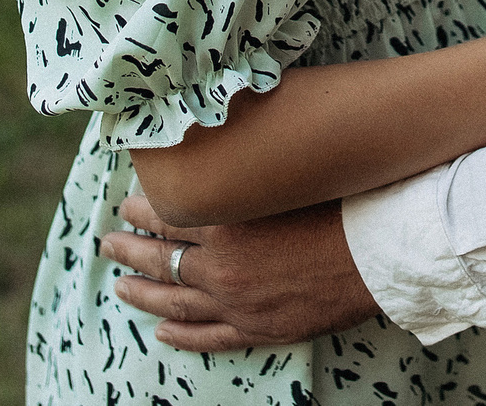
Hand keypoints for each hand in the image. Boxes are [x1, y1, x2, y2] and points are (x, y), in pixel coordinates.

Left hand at [102, 196, 376, 351]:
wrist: (378, 254)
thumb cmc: (340, 204)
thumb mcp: (287, 177)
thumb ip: (251, 171)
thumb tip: (229, 148)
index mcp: (226, 224)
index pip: (169, 215)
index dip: (144, 209)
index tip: (130, 202)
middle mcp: (222, 267)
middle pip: (161, 259)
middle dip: (130, 250)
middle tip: (108, 242)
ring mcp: (237, 304)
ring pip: (175, 301)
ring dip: (143, 293)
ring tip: (120, 285)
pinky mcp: (257, 330)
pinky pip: (208, 337)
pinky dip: (181, 336)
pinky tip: (162, 332)